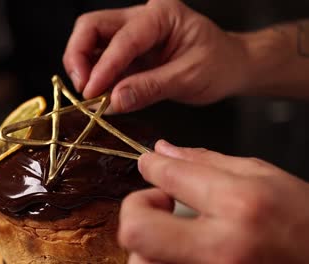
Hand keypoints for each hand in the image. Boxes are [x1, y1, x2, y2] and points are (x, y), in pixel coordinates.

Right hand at [63, 0, 249, 112]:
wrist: (230, 66)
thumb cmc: (219, 65)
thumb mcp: (189, 78)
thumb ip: (150, 88)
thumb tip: (113, 101)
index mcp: (162, 15)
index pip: (123, 38)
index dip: (103, 66)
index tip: (91, 92)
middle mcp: (142, 18)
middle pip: (92, 26)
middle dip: (79, 56)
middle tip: (81, 88)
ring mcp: (132, 34)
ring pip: (90, 40)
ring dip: (82, 67)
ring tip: (89, 95)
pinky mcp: (128, 52)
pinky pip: (100, 59)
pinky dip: (94, 77)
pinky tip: (98, 94)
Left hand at [118, 140, 308, 262]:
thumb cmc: (304, 223)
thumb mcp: (263, 176)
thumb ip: (206, 162)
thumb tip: (163, 151)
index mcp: (239, 204)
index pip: (168, 175)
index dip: (151, 165)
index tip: (151, 165)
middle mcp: (220, 248)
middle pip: (136, 229)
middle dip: (136, 209)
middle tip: (159, 204)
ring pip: (141, 260)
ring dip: (147, 241)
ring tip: (176, 233)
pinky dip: (159, 258)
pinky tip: (182, 249)